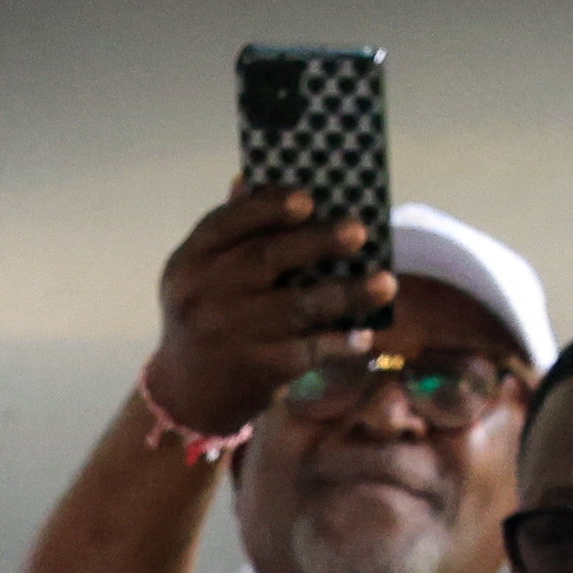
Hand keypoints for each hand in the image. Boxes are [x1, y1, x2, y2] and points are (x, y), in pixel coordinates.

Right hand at [135, 183, 387, 450]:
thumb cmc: (207, 317)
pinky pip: (305, 353)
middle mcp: (204, 295)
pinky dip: (337, 345)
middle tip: (360, 231)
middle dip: (318, 242)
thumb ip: (229, 232)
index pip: (226, 223)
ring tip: (386, 283)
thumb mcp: (201, 274)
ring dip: (346, 294)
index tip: (309, 200)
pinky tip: (364, 337)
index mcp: (190, 261)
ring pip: (297, 306)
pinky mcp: (254, 369)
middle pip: (268, 259)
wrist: (186, 394)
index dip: (268, 207)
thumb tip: (251, 178)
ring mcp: (229, 334)